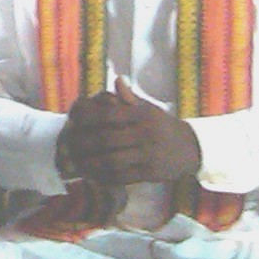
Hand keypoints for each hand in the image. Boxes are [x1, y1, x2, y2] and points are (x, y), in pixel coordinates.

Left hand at [56, 80, 202, 186]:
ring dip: (90, 164)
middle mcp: (144, 134)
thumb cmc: (163, 126)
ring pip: (112, 161)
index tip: (72, 120)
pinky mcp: (149, 174)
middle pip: (106, 139)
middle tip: (67, 145)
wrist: (192, 148)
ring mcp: (146, 155)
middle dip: (83, 143)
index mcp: (141, 115)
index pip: (108, 114)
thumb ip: (130, 98)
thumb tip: (117, 80)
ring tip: (76, 163)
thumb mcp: (149, 108)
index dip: (87, 117)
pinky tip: (93, 175)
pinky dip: (105, 177)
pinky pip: (122, 177)